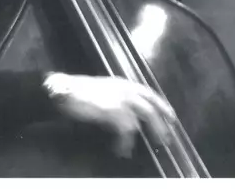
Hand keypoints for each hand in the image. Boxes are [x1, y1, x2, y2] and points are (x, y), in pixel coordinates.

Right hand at [44, 73, 176, 157]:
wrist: (63, 91)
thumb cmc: (76, 91)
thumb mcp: (100, 90)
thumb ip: (113, 97)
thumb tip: (123, 113)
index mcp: (121, 83)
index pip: (147, 92)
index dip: (161, 103)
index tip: (170, 115)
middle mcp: (124, 88)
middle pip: (150, 106)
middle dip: (161, 122)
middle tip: (166, 138)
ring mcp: (120, 99)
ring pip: (145, 116)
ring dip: (151, 132)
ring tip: (152, 145)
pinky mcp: (114, 111)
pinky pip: (126, 131)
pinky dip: (125, 143)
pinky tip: (122, 150)